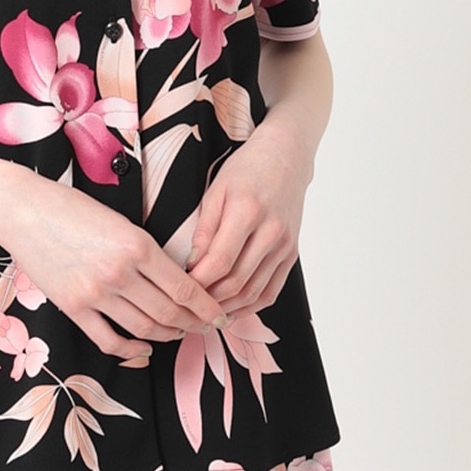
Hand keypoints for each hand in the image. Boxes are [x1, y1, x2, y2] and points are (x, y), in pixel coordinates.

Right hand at [0, 173, 227, 363]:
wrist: (25, 210)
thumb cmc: (73, 209)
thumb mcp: (121, 221)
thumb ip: (147, 252)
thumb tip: (177, 282)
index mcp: (138, 245)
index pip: (185, 288)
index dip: (207, 308)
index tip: (219, 316)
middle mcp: (120, 273)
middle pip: (169, 313)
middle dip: (193, 325)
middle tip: (204, 328)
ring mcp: (95, 293)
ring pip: (144, 329)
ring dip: (168, 336)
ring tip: (179, 334)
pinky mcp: (73, 308)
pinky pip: (109, 340)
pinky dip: (132, 349)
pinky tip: (144, 347)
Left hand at [185, 118, 311, 318]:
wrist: (286, 157)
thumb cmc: (248, 169)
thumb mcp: (216, 190)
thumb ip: (204, 229)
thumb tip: (192, 265)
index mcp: (248, 212)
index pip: (220, 262)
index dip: (197, 282)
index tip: (179, 288)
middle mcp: (271, 232)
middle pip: (237, 282)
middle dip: (209, 300)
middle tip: (187, 306)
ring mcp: (285, 246)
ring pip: (255, 292)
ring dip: (229, 308)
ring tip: (205, 313)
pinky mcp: (291, 254)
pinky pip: (272, 291)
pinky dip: (251, 306)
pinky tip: (232, 308)